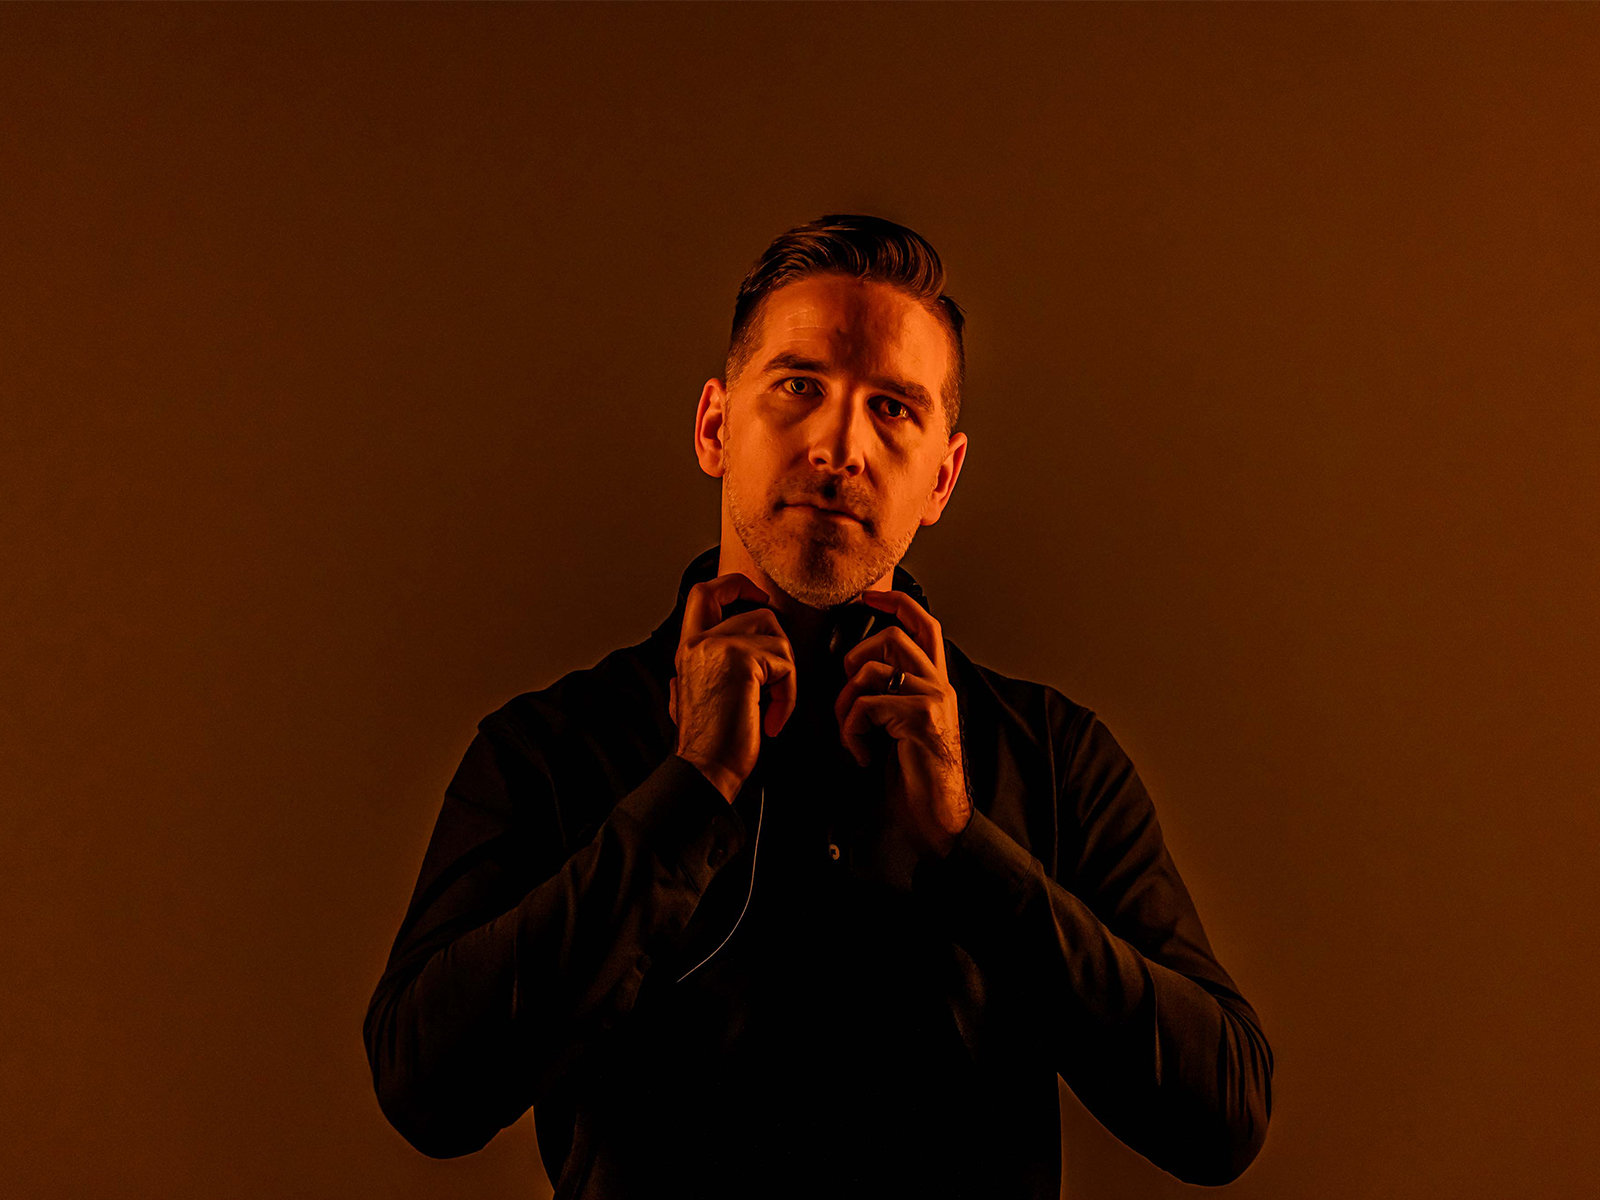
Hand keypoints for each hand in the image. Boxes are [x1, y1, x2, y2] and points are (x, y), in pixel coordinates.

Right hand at [670, 573, 797, 802]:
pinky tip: (771, 720)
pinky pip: (786, 666)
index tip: (758, 599)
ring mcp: (718, 647)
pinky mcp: (741, 661)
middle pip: (758, 612)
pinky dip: (788, 696)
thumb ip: (712, 661)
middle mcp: (699, 641)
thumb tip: (746, 644)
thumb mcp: (698, 690)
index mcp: (688, 647)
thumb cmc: (710, 740)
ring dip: (785, 675)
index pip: (705, 591)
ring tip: (769, 706)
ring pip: (778, 637)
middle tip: (775, 680)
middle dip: (779, 644)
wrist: (705, 770)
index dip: (736, 584)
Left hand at [833, 589, 971, 858]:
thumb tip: (853, 676)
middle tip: (849, 697)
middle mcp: (939, 684)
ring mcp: (934, 698)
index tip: (868, 597)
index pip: (923, 624)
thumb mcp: (900, 727)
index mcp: (935, 683)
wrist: (937, 819)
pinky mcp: (922, 717)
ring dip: (846, 704)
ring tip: (855, 735)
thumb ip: (888, 696)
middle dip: (854, 659)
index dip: (895, 602)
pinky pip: (866, 705)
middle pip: (890, 637)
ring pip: (871, 670)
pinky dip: (852, 731)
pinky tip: (864, 754)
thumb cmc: (915, 778)